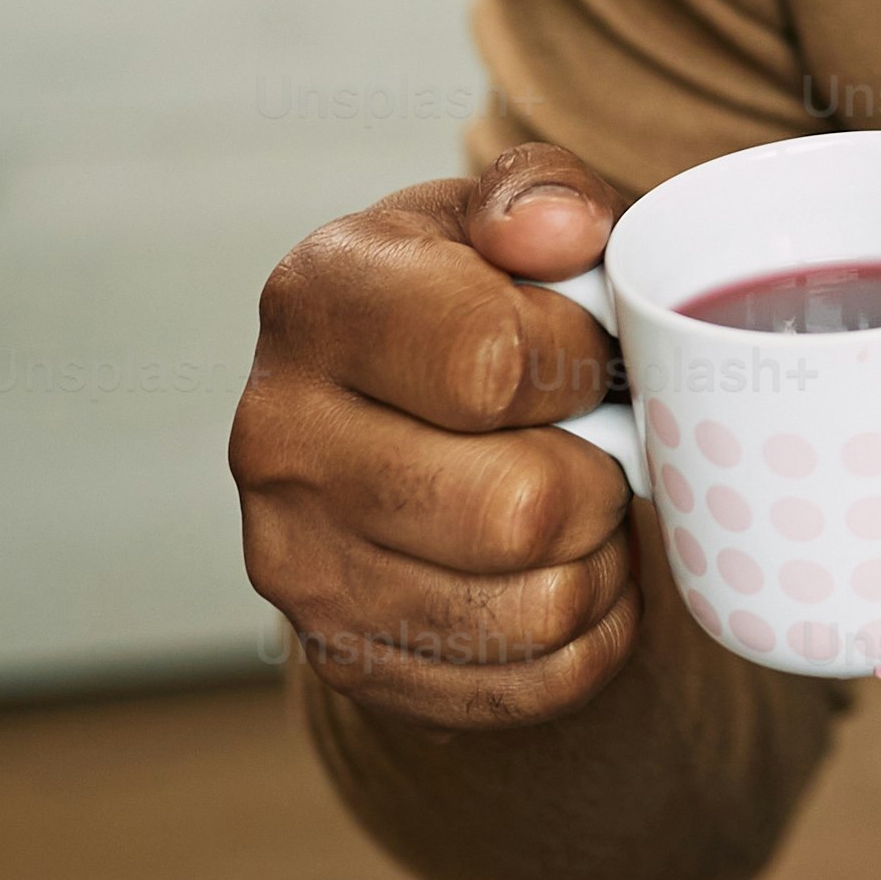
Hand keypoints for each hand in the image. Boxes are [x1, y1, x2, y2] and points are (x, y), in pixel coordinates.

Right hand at [234, 144, 646, 727]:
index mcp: (318, 299)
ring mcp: (296, 561)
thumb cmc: (476, 294)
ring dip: (600, 564)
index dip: (579, 359)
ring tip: (585, 509)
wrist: (393, 415)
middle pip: (519, 510)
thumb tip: (560, 230)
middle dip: (602, 478)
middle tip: (598, 445)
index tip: (580, 347)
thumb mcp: (506, 213)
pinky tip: (567, 576)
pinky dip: (584, 641)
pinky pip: (523, 687)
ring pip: (532, 610)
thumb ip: (542, 193)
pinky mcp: (341, 657)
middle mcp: (278, 435)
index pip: (492, 362)